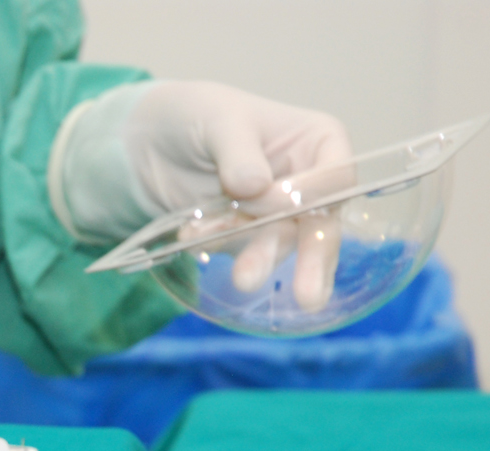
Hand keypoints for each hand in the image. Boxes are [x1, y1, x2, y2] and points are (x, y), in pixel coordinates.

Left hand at [125, 82, 353, 310]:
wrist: (155, 139)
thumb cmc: (199, 115)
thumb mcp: (219, 120)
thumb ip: (239, 151)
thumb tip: (255, 185)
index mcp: (319, 143)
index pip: (334, 181)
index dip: (310, 200)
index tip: (272, 205)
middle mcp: (308, 183)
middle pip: (319, 226)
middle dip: (311, 260)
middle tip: (308, 297)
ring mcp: (277, 215)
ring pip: (278, 246)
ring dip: (258, 260)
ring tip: (242, 279)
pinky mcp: (245, 237)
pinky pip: (239, 252)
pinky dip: (218, 248)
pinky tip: (189, 239)